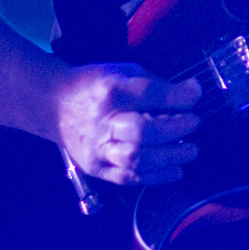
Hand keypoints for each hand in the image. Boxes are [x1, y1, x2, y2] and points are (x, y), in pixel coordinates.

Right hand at [53, 66, 201, 184]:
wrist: (54, 105)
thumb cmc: (94, 85)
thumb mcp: (124, 72)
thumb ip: (158, 84)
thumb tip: (193, 92)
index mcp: (109, 91)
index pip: (146, 94)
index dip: (176, 97)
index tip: (194, 96)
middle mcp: (101, 122)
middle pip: (141, 132)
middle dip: (174, 130)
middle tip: (194, 124)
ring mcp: (96, 149)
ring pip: (135, 159)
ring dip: (169, 157)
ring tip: (190, 151)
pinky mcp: (95, 168)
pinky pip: (127, 177)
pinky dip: (155, 176)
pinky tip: (174, 170)